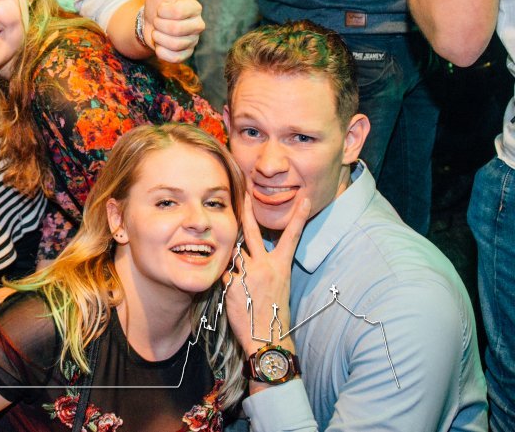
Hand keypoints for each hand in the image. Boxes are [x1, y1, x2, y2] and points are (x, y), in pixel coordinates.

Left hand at [143, 0, 204, 62]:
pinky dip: (162, 52)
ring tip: (159, 31)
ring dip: (159, 38)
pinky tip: (160, 44)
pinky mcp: (185, 55)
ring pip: (174, 44)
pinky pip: (174, 58)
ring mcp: (193, 41)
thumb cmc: (159, 2)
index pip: (178, 13)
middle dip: (159, 25)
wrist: (148, 23)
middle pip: (175, 30)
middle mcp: (198, 25)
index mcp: (195, 8)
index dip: (163, 11)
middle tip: (159, 21)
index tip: (161, 8)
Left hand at [222, 194, 309, 354]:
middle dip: (247, 209)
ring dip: (234, 262)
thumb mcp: (279, 286)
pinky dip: (227, 281)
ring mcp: (247, 273)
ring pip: (234, 254)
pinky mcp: (231, 283)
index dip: (298, 218)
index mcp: (280, 267)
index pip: (291, 237)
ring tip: (243, 281)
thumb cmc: (273, 314)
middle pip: (252, 231)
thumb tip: (250, 255)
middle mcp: (265, 266)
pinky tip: (234, 296)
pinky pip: (225, 273)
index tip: (304, 200)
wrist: (266, 338)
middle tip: (245, 190)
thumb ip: (266, 267)